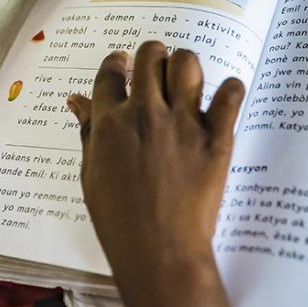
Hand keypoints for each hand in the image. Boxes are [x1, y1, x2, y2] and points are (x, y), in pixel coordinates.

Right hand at [67, 43, 244, 293]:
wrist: (158, 251)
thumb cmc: (118, 218)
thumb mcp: (91, 173)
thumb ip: (88, 132)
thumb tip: (77, 101)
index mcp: (111, 122)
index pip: (111, 73)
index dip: (117, 62)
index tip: (123, 63)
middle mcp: (145, 113)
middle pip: (151, 56)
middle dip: (153, 55)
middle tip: (156, 68)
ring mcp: (183, 123)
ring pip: (187, 64)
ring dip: (184, 65)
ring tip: (185, 80)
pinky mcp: (216, 139)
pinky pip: (230, 94)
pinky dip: (230, 90)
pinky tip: (224, 98)